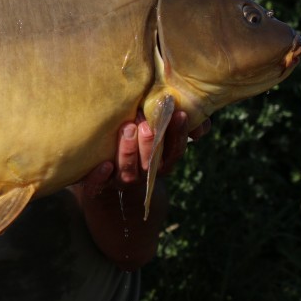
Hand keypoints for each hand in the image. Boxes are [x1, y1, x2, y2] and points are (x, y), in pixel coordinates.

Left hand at [82, 111, 210, 196]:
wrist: (108, 180)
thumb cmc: (135, 144)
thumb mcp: (154, 132)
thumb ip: (173, 122)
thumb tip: (201, 123)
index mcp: (161, 162)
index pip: (174, 151)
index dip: (178, 134)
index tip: (179, 114)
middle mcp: (144, 174)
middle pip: (152, 162)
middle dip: (150, 143)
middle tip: (146, 124)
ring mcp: (122, 181)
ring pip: (129, 172)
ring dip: (128, 152)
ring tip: (127, 129)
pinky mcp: (100, 186)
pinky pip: (99, 186)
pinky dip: (101, 177)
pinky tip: (103, 164)